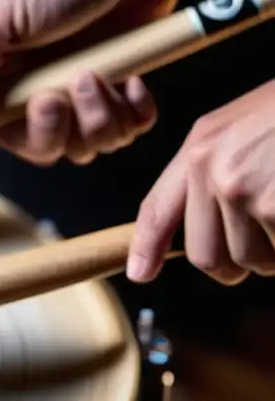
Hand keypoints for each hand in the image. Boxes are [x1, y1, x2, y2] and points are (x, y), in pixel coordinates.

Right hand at [0, 0, 195, 165]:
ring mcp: (80, 87)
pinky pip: (125, 128)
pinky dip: (132, 115)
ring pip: (83, 144)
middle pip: (34, 145)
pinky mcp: (122, 83)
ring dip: (95, 122)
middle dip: (49, 132)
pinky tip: (132, 83)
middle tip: (58, 97)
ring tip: (102, 77)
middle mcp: (35, 83)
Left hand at [127, 79, 274, 284]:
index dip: (145, 246)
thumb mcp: (242, 127)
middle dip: (236, 265)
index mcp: (201, 149)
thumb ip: (215, 170)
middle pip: (206, 256)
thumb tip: (203, 228)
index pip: (158, 209)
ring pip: (254, 260)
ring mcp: (244, 192)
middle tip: (265, 249)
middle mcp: (213, 172)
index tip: (139, 273)